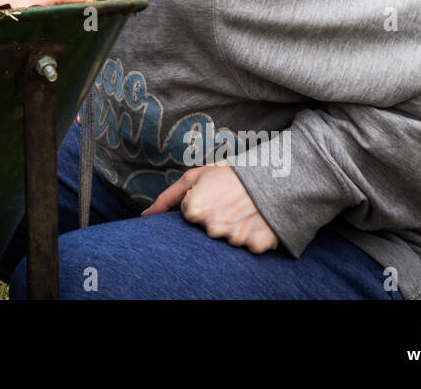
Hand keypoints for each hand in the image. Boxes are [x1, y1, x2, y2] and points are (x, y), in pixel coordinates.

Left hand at [143, 164, 279, 253]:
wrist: (276, 173)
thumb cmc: (231, 174)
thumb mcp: (196, 177)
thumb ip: (167, 198)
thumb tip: (144, 217)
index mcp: (193, 210)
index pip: (189, 219)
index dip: (201, 207)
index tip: (213, 197)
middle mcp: (211, 227)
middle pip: (207, 233)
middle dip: (216, 221)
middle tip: (229, 204)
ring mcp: (234, 238)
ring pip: (228, 242)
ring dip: (234, 229)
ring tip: (244, 210)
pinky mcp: (256, 246)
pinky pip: (248, 248)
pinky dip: (253, 238)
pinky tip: (256, 221)